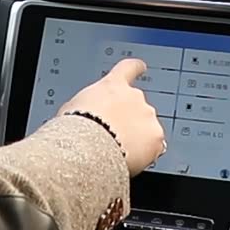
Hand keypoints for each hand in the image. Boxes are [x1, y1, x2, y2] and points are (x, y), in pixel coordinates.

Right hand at [61, 58, 165, 175]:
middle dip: (129, 120)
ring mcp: (147, 116)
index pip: (128, 69)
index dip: (135, 68)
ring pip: (147, 128)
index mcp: (112, 86)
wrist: (87, 147)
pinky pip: (155, 147)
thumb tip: (86, 115)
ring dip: (137, 138)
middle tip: (113, 137)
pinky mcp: (156, 137)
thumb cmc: (74, 128)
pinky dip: (147, 154)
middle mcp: (134, 96)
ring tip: (117, 153)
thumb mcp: (73, 108)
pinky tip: (131, 162)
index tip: (141, 67)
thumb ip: (88, 106)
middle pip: (137, 106)